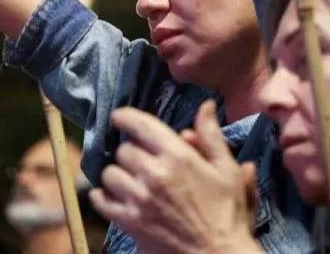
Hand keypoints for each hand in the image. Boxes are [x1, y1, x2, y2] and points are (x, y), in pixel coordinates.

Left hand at [90, 101, 257, 253]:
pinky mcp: (130, 223)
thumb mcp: (227, 170)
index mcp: (178, 157)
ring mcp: (139, 200)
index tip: (120, 117)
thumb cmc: (227, 213)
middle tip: (139, 157)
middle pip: (124, 150)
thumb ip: (212, 137)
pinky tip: (109, 195)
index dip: (126, 117)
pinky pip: (102, 202)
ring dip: (117, 173)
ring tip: (127, 177)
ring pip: (110, 174)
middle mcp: (154, 174)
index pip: (141, 126)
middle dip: (131, 151)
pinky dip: (101, 197)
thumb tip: (206, 106)